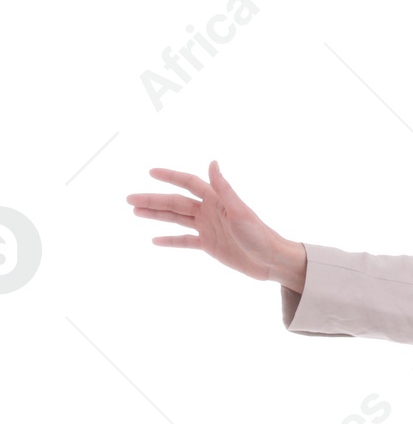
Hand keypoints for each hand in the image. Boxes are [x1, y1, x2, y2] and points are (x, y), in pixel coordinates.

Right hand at [126, 161, 306, 289]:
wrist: (272, 260)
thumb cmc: (260, 235)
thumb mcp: (240, 212)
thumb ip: (224, 189)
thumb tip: (212, 163)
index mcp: (216, 200)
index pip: (188, 183)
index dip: (170, 177)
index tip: (150, 172)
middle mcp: (209, 211)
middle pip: (175, 202)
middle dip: (152, 200)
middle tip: (129, 199)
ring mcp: (208, 228)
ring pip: (176, 219)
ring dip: (156, 215)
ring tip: (135, 212)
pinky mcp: (209, 245)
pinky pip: (185, 241)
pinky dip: (170, 240)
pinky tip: (154, 240)